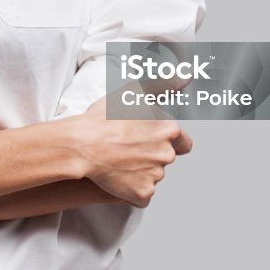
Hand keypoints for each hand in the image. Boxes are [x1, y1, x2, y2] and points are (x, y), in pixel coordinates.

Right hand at [65, 95, 192, 207]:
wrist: (82, 144)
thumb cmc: (104, 118)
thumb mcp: (133, 92)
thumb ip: (163, 85)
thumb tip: (187, 75)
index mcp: (168, 130)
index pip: (183, 142)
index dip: (167, 140)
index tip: (150, 139)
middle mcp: (166, 154)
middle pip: (165, 159)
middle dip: (151, 155)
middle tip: (127, 148)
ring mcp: (155, 176)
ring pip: (153, 176)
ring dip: (140, 171)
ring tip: (118, 160)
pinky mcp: (143, 193)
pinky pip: (142, 194)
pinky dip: (132, 189)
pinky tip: (117, 176)